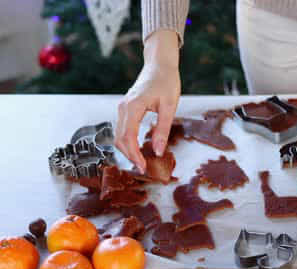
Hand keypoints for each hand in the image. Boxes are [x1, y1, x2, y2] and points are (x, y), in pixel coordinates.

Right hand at [115, 30, 179, 172]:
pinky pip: (122, 129)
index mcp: (133, 106)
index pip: (128, 137)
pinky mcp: (125, 108)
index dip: (134, 155)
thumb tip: (159, 151)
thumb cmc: (167, 81)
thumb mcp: (170, 106)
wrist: (160, 64)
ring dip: (128, 150)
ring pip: (119, 135)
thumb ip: (163, 129)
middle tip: (143, 167)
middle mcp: (124, 107)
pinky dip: (128, 141)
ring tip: (142, 160)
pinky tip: (139, 148)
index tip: (143, 166)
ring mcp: (122, 107)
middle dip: (130, 155)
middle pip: (119, 139)